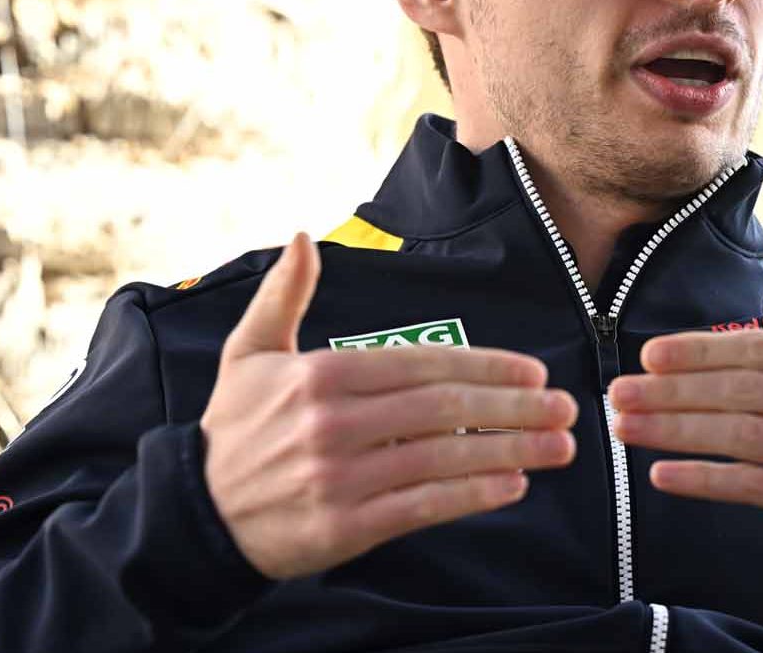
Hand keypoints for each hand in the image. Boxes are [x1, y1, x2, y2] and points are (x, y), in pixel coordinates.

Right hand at [201, 233, 578, 579]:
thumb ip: (284, 295)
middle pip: (443, 409)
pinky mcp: (344, 527)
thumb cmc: (233, 429)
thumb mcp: (248, 353)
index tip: (532, 371)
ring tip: (558, 447)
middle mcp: (333, 424)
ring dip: (510, 450)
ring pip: (442, 458)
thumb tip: (302, 236)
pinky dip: (471, 496)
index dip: (484, 366)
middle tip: (566, 407)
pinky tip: (513, 486)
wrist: (197, 515)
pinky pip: (422, 507)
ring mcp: (340, 478)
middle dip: (513, 406)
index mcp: (320, 376)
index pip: (420, 364)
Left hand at [607, 220, 762, 580]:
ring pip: (740, 435)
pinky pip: (755, 487)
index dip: (702, 350)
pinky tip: (662, 477)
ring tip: (624, 428)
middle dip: (672, 390)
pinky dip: (705, 481)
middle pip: (743, 390)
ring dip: (674, 431)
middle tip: (618, 392)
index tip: (650, 355)